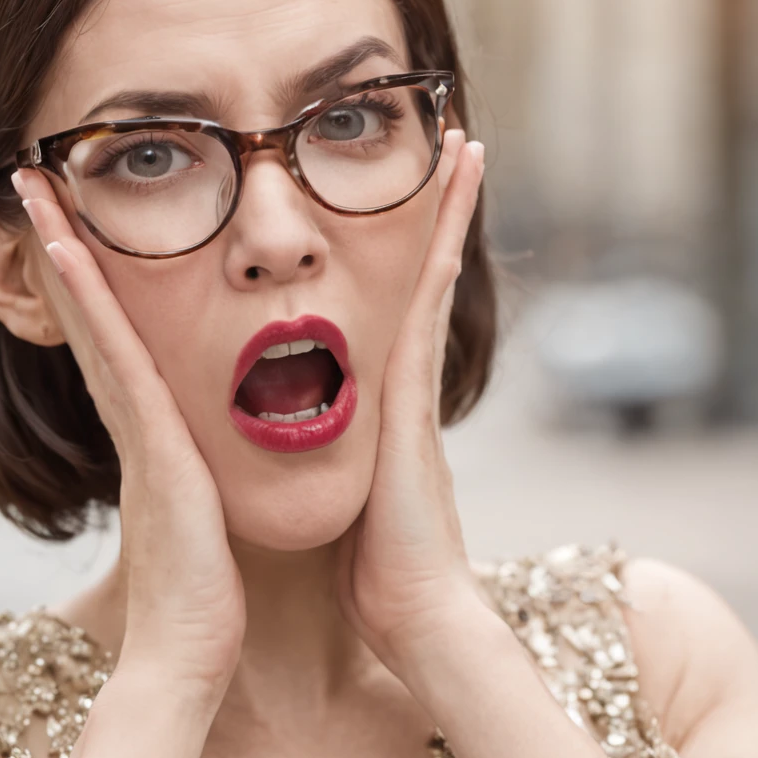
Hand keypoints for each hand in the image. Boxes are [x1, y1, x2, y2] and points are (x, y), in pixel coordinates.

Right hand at [11, 168, 244, 703]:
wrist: (191, 647)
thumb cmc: (207, 578)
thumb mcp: (204, 495)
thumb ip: (199, 455)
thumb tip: (216, 428)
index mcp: (151, 422)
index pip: (115, 327)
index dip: (90, 271)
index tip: (74, 214)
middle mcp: (131, 413)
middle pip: (90, 310)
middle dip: (62, 242)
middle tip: (36, 179)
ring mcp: (132, 424)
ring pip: (92, 318)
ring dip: (62, 250)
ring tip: (37, 189)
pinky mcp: (146, 440)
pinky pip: (115, 355)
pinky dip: (87, 300)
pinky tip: (67, 249)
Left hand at [336, 131, 489, 676]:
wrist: (413, 610)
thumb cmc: (371, 565)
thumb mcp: (339, 496)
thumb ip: (328, 462)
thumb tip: (295, 447)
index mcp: (382, 400)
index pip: (393, 309)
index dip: (405, 257)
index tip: (402, 206)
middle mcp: (405, 377)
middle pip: (423, 274)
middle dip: (437, 213)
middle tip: (451, 150)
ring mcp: (417, 377)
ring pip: (433, 269)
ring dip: (449, 207)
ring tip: (461, 147)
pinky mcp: (417, 385)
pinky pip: (430, 293)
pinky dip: (445, 239)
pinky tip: (454, 190)